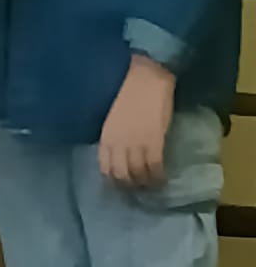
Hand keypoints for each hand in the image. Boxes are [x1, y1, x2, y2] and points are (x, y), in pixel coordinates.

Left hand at [98, 54, 174, 184]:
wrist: (146, 78)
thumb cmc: (128, 92)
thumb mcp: (113, 117)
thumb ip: (114, 135)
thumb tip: (120, 151)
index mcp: (106, 136)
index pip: (105, 167)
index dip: (113, 179)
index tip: (120, 184)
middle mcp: (117, 143)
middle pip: (121, 175)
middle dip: (129, 185)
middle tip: (137, 188)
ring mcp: (135, 144)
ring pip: (138, 174)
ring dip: (145, 183)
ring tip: (151, 185)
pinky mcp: (154, 141)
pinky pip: (155, 167)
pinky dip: (158, 176)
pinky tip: (162, 178)